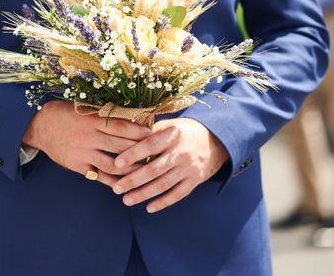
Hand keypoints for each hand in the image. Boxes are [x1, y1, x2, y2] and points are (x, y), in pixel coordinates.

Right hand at [23, 100, 150, 186]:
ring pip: (113, 165)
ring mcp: (83, 153)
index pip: (122, 127)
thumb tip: (134, 119)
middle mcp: (89, 137)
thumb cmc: (68, 114)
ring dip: (131, 170)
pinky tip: (126, 182)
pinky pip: (99, 175)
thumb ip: (106, 115)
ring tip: (145, 170)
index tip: (153, 135)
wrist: (40, 126)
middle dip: (140, 152)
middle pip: (121, 147)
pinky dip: (114, 180)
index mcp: (93, 120)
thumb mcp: (86, 109)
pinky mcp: (77, 165)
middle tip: (155, 154)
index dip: (140, 132)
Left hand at [111, 118, 228, 212]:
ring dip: (143, 194)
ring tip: (126, 200)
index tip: (116, 163)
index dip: (132, 154)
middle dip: (133, 180)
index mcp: (172, 135)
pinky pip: (177, 194)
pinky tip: (149, 208)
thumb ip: (151, 130)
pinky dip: (163, 202)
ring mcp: (189, 168)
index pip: (149, 145)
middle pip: (154, 169)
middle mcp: (181, 152)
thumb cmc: (186, 131)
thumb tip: (125, 134)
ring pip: (163, 184)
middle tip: (116, 188)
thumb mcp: (171, 124)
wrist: (217, 140)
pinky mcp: (195, 180)